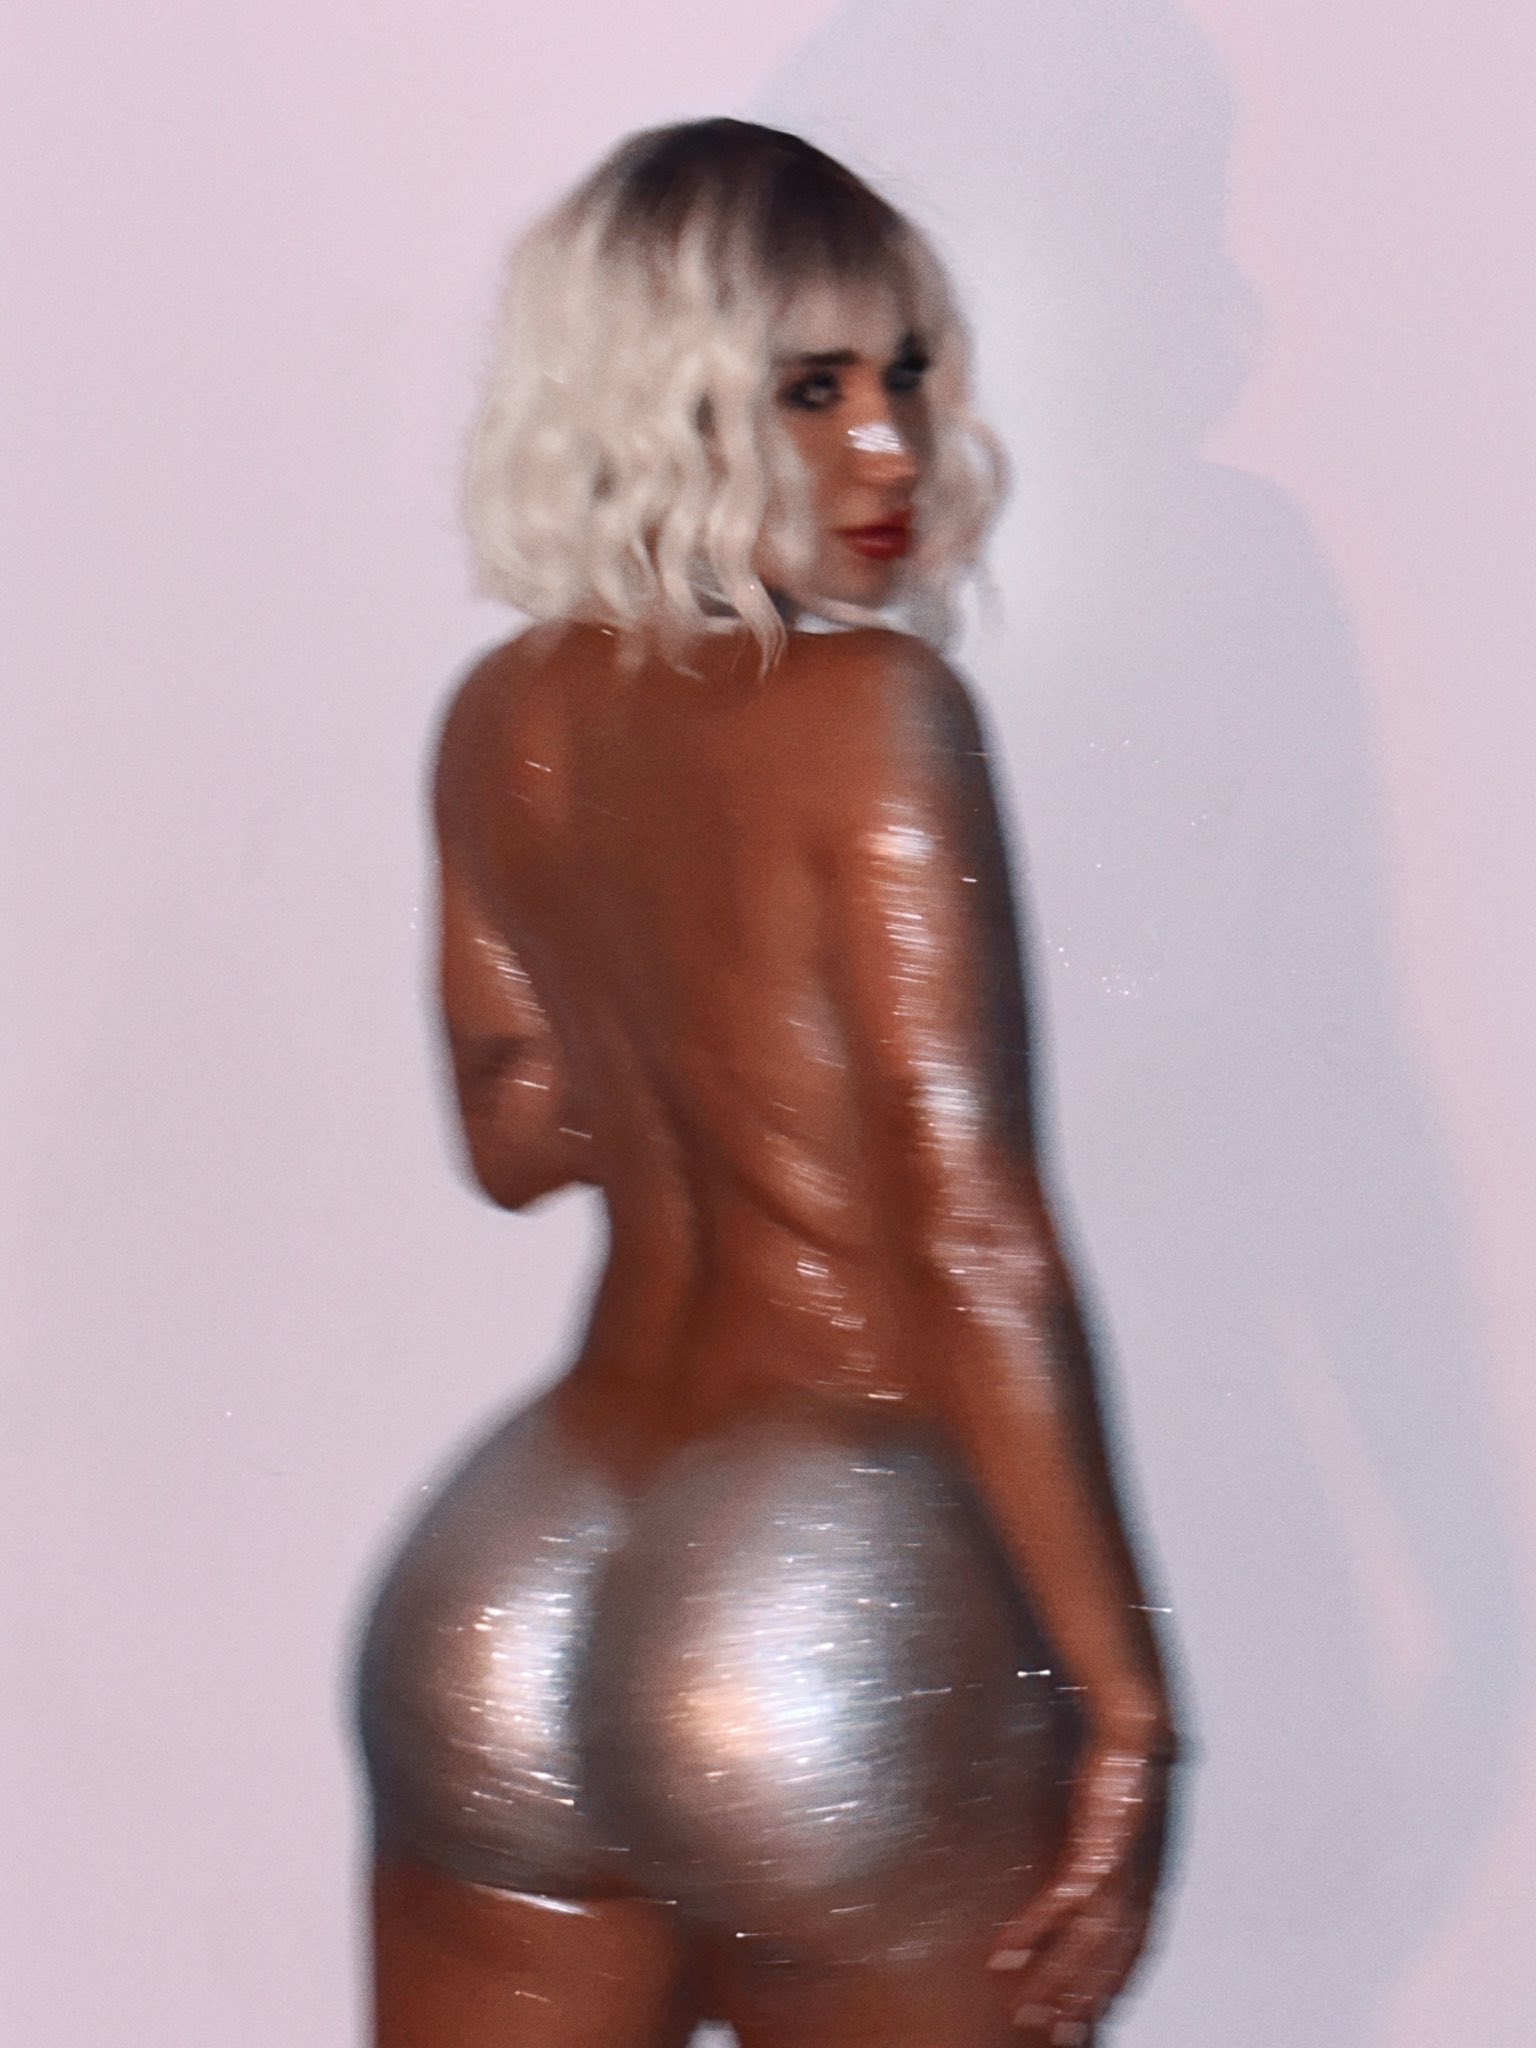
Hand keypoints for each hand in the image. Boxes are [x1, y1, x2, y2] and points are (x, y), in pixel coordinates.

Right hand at [989, 1735, 1173, 2038]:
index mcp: (1150, 1886)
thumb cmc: (1129, 1771)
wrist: (1139, 1733)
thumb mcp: (1126, 1822)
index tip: (1092, 2017)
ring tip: (1025, 2010)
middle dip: (1082, 2001)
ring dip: (1054, 1981)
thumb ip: (1117, 1852)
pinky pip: (1058, 1906)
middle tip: (1055, 2036)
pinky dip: (1031, 1932)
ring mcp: (1119, 1876)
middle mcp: (1140, 1891)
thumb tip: (1098, 1865)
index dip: (1114, 1989)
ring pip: (1085, 1946)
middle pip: (1110, 1963)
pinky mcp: (1094, 1855)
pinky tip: (1005, 1951)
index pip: (1134, 1955)